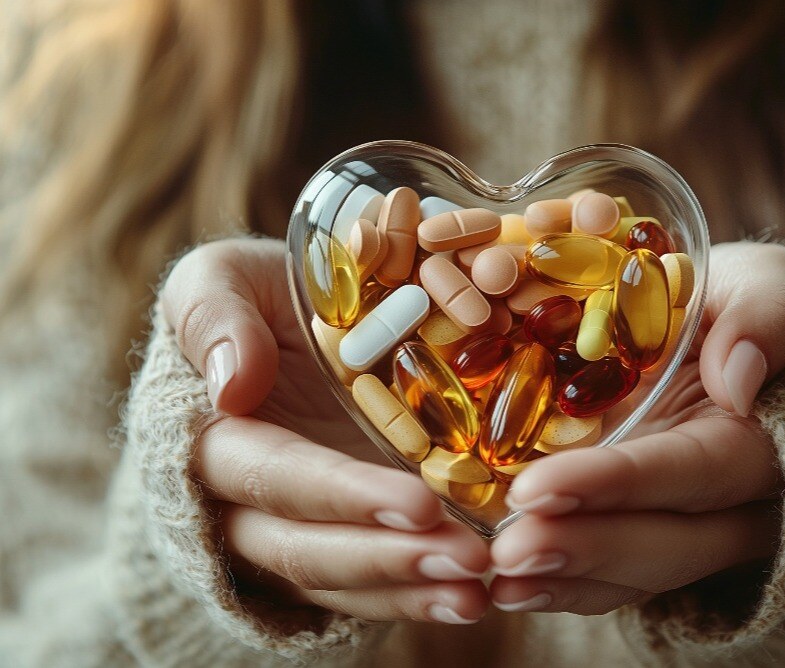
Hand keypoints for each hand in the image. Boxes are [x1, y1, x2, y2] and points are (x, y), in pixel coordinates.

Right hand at [161, 238, 489, 624]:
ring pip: (338, 582)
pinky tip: (471, 599)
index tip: (418, 503)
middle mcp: (246, 502)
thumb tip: (231, 386)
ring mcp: (294, 527)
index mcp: (214, 438)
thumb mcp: (221, 277)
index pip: (273, 476)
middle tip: (468, 560)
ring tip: (477, 594)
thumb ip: (213, 316)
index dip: (340, 494)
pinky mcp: (337, 537)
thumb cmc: (258, 297)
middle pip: (304, 549)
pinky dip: (415, 596)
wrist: (290, 323)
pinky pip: (367, 586)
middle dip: (386, 559)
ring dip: (408, 591)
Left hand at [490, 242, 784, 614]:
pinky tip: (499, 586)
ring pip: (631, 576)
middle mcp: (728, 503)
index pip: (693, 472)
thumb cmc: (731, 300)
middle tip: (506, 552)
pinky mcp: (637, 532)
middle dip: (583, 550)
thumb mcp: (765, 282)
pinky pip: (603, 577)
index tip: (537, 489)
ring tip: (492, 578)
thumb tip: (738, 380)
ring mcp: (681, 526)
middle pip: (666, 546)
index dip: (619, 484)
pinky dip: (553, 585)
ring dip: (560, 582)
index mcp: (758, 441)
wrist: (703, 329)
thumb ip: (767, 315)